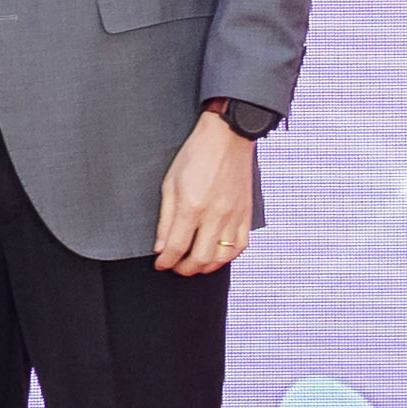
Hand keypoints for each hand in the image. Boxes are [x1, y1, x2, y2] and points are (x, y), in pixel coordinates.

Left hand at [152, 113, 255, 274]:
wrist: (227, 137)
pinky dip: (228, 257)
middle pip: (200, 258)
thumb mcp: (169, 184)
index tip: (160, 264)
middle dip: (184, 269)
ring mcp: (234, 216)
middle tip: (175, 268)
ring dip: (206, 267)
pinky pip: (241, 246)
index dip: (166, 261)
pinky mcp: (246, 215)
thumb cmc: (195, 156)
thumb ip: (165, 219)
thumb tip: (161, 247)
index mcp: (191, 207)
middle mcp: (215, 216)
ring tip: (194, 265)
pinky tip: (217, 256)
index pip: (177, 247)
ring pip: (222, 258)